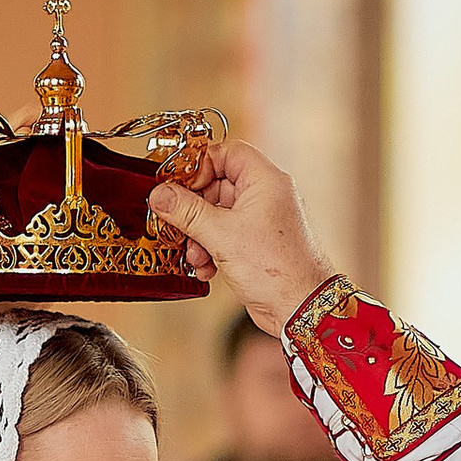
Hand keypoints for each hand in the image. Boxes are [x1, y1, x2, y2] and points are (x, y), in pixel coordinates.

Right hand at [147, 139, 337, 335]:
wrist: (300, 307)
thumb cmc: (276, 269)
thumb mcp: (221, 236)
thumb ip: (187, 212)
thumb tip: (160, 194)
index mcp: (265, 180)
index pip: (226, 152)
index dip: (199, 166)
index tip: (178, 185)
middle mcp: (266, 195)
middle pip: (218, 185)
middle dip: (194, 209)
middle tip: (177, 224)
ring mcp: (262, 220)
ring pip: (218, 214)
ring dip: (199, 234)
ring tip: (194, 255)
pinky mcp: (257, 244)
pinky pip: (226, 235)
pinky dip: (211, 249)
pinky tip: (205, 268)